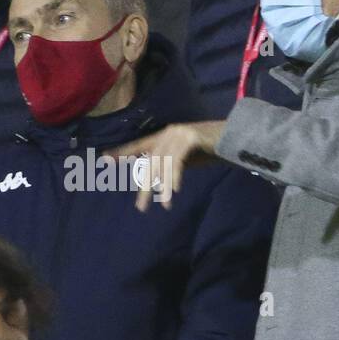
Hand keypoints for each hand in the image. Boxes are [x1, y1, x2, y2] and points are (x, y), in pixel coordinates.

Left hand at [105, 121, 225, 211]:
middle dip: (145, 185)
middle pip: (151, 162)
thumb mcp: (185, 158)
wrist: (233, 137)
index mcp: (164, 136)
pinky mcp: (191, 137)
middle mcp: (168, 133)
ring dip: (163, 187)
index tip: (105, 160)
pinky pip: (178, 161)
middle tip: (141, 207)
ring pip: (164, 164)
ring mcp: (179, 133)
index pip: (139, 145)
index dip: (123, 153)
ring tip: (163, 205)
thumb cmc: (210, 149)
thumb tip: (153, 177)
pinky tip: (174, 191)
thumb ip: (169, 164)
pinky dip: (175, 177)